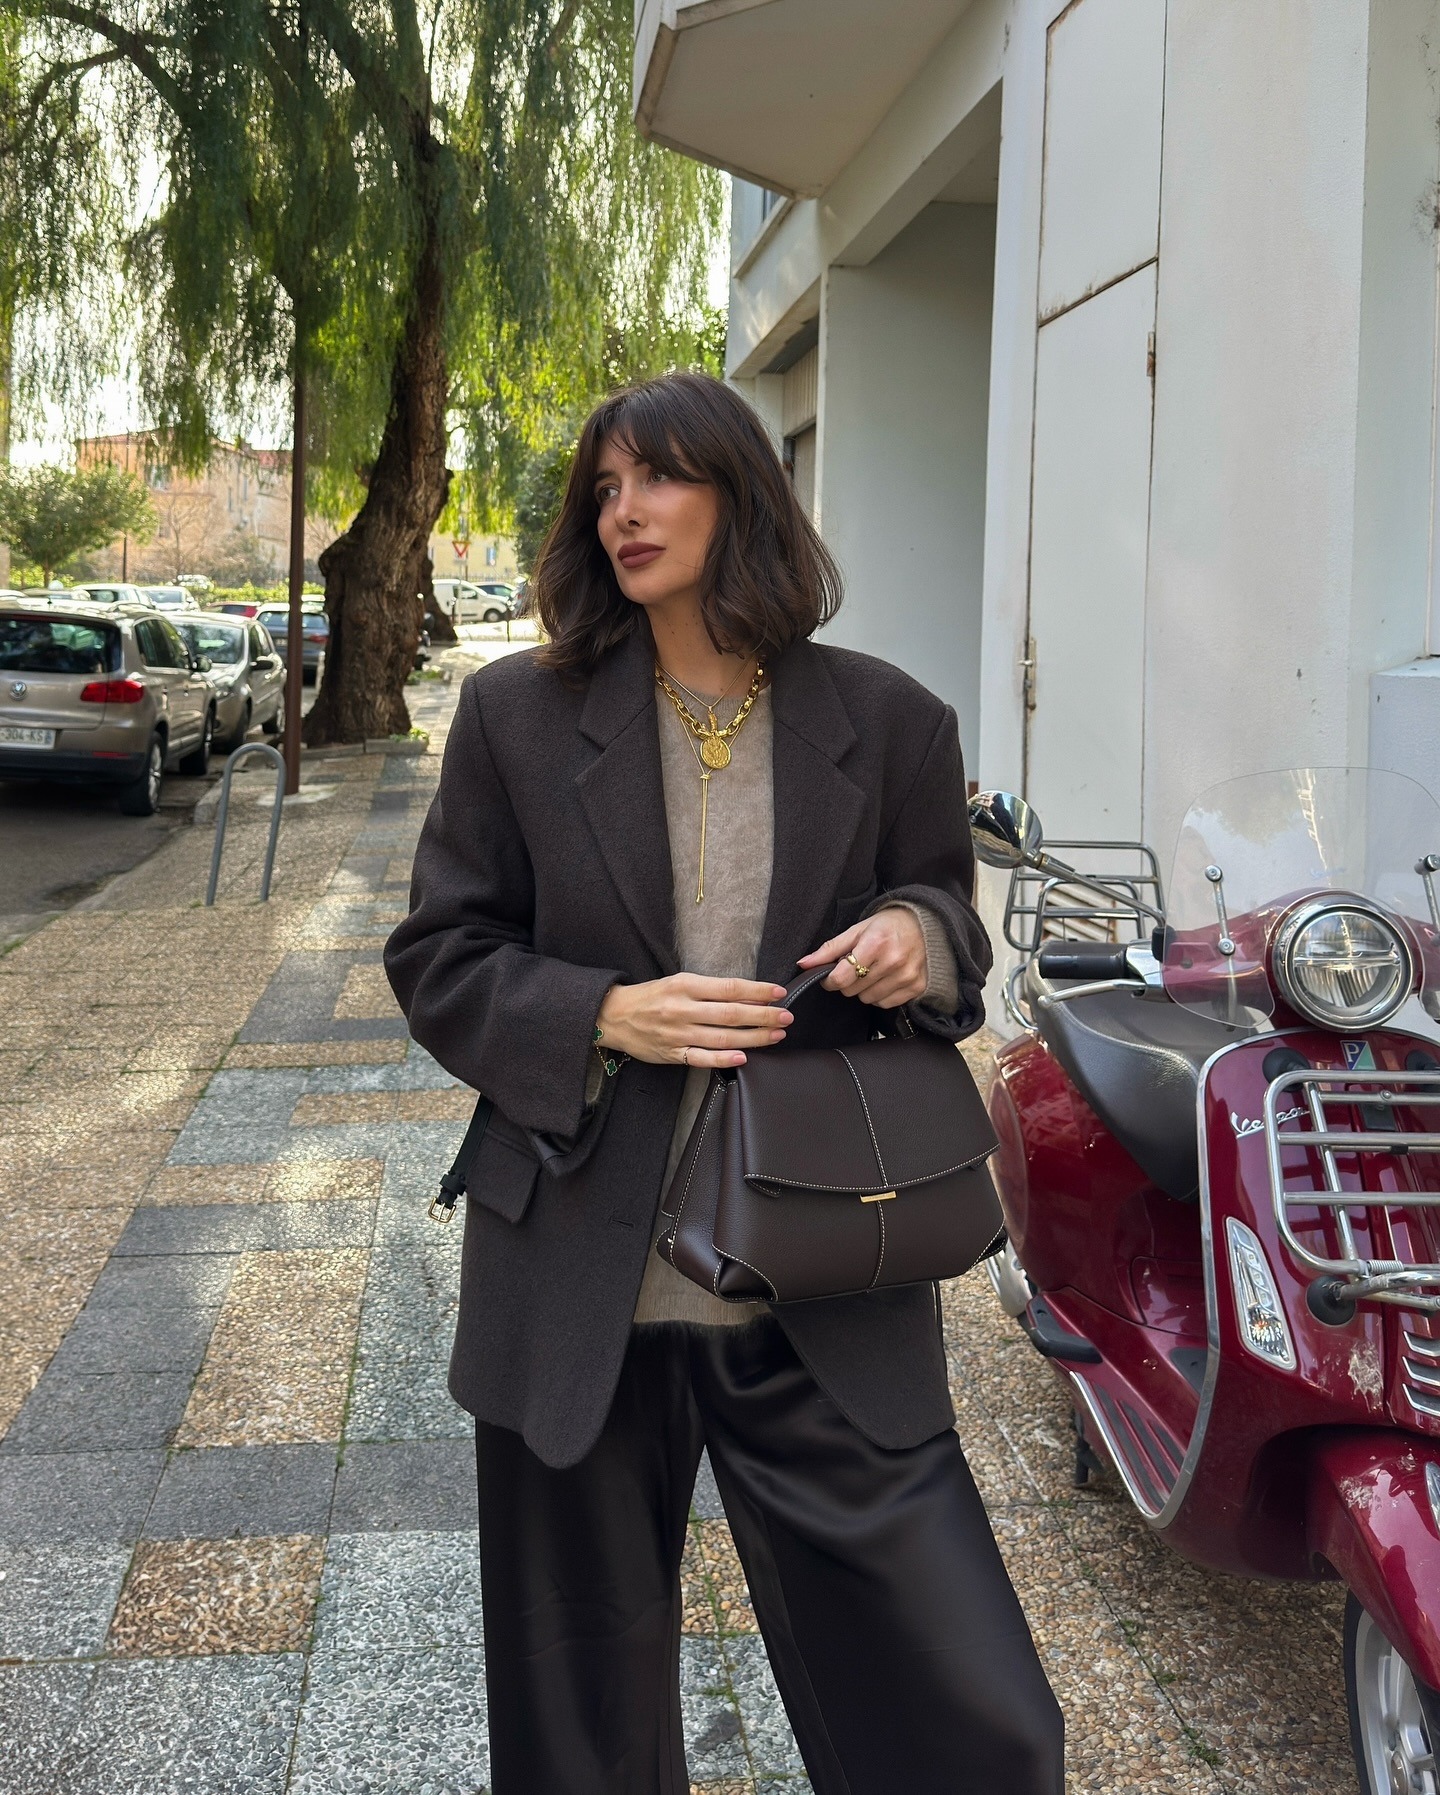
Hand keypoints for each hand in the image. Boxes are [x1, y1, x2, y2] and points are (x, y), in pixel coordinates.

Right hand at [596, 974, 792, 1069]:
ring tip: (775, 1035)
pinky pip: (701, 1058)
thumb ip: (708, 990)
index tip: (778, 993)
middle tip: (786, 1017)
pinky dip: (723, 1059)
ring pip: (722, 1037)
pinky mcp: (672, 1054)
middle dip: (763, 1016)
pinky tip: (744, 1057)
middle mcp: (682, 1009)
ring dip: (753, 1037)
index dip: (757, 991)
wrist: (613, 1016)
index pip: (729, 988)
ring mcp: (677, 1034)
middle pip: (730, 1014)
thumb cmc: (650, 997)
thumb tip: (746, 995)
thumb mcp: (677, 982)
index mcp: (684, 986)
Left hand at [798, 909, 927, 1008]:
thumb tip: (804, 964)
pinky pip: (885, 1004)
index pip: (841, 977)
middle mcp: (893, 962)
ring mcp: (907, 976)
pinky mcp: (916, 987)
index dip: (830, 979)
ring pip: (867, 999)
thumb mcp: (857, 930)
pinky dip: (880, 995)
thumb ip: (829, 949)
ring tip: (873, 971)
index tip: (831, 974)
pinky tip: (885, 979)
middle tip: (857, 966)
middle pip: (852, 990)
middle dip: (848, 981)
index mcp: (875, 943)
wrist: (924, 926)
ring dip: (864, 989)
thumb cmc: (887, 926)